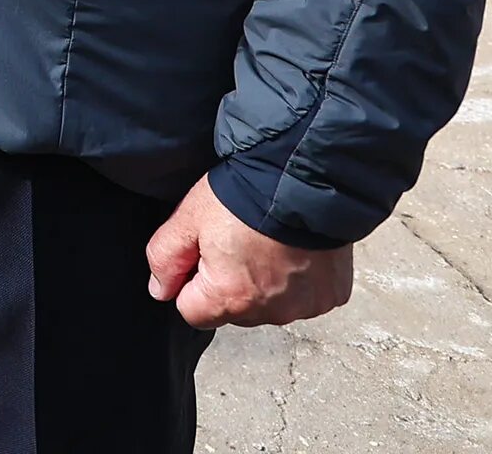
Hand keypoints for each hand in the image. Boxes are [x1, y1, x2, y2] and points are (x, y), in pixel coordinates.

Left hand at [145, 173, 354, 327]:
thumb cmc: (245, 197)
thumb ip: (165, 259)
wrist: (304, 179)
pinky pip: (303, 297)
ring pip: (269, 306)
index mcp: (231, 298)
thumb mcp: (188, 219)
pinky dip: (297, 279)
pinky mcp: (330, 296)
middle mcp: (271, 312)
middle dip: (229, 284)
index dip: (192, 282)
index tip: (205, 253)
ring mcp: (305, 306)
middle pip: (233, 311)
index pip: (193, 312)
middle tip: (238, 242)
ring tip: (268, 243)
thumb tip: (161, 291)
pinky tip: (294, 250)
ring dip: (265, 284)